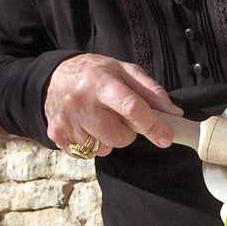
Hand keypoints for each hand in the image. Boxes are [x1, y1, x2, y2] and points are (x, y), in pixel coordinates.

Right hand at [44, 54, 182, 155]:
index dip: (151, 125)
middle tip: (117, 117)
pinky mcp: (57, 136)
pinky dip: (92, 144)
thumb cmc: (94, 73)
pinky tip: (86, 126)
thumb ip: (150, 91)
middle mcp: (80, 102)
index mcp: (99, 82)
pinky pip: (87, 154)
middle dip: (126, 133)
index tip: (166, 138)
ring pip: (103, 149)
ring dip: (108, 139)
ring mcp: (66, 122)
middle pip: (118, 136)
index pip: (130, 107)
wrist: (53, 77)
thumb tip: (174, 113)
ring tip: (98, 119)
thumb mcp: (123, 71)